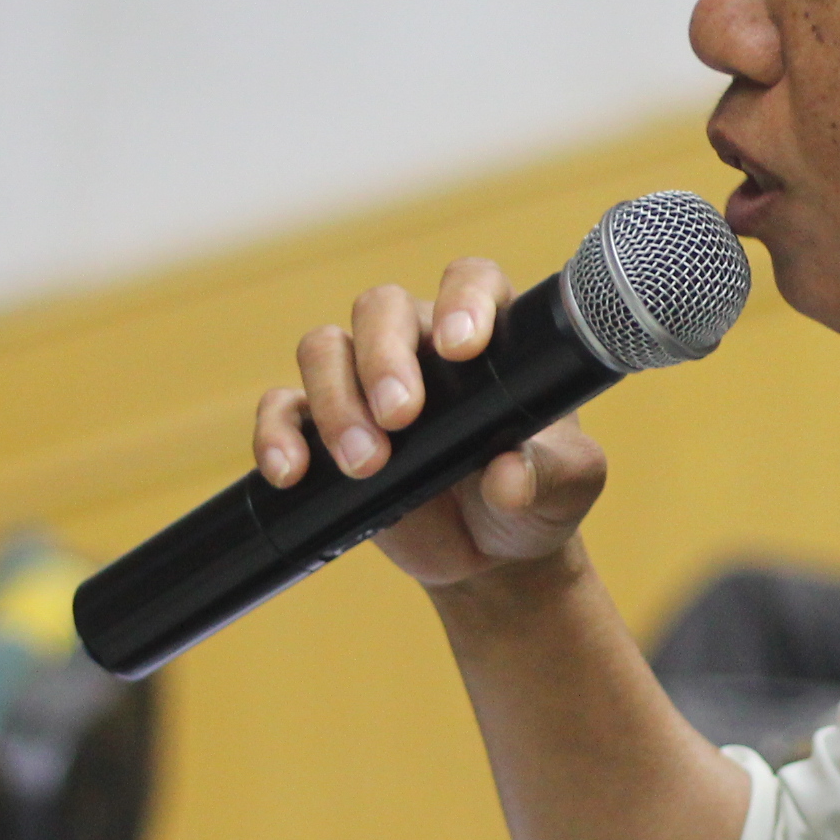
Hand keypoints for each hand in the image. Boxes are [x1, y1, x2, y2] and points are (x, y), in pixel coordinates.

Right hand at [249, 257, 607, 589]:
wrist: (491, 557)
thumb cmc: (536, 498)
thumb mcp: (563, 490)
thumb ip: (546, 477)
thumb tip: (508, 476)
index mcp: (487, 338)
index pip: (469, 282)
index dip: (462, 301)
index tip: (460, 347)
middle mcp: (420, 344)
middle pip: (381, 308)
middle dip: (383, 357)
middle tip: (400, 416)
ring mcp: (364, 382)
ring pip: (324, 349)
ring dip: (335, 400)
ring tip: (363, 464)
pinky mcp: (321, 429)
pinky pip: (283, 410)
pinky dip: (277, 434)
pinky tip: (291, 472)